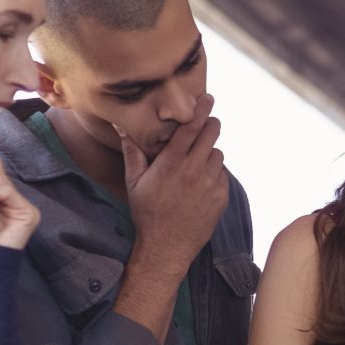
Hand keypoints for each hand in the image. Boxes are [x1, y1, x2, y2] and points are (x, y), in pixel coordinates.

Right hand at [119, 95, 229, 274]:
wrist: (166, 245)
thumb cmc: (147, 212)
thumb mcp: (134, 182)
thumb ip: (132, 152)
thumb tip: (122, 127)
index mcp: (172, 162)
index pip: (191, 127)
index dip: (201, 110)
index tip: (207, 98)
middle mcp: (194, 169)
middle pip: (211, 134)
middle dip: (210, 125)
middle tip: (207, 122)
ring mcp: (210, 183)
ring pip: (217, 154)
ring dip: (209, 152)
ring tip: (196, 161)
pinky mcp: (221, 196)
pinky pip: (222, 174)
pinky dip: (214, 173)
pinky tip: (201, 182)